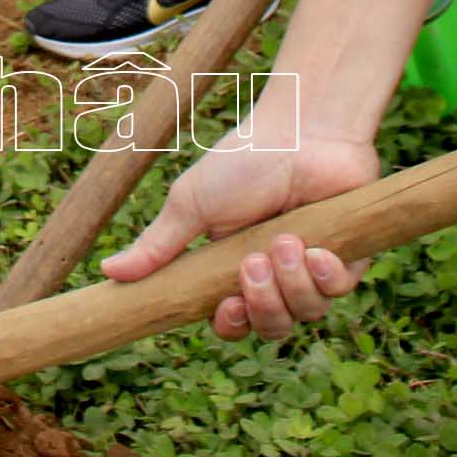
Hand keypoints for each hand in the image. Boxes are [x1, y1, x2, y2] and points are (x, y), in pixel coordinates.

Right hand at [102, 93, 380, 342]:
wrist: (301, 129)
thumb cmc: (244, 161)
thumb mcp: (191, 204)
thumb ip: (157, 245)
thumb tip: (107, 273)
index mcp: (233, 268)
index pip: (232, 320)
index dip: (231, 322)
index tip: (227, 307)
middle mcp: (274, 276)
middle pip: (270, 327)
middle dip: (262, 306)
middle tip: (253, 264)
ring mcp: (312, 268)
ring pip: (305, 314)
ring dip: (292, 283)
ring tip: (284, 240)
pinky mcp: (348, 258)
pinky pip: (339, 292)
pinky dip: (326, 276)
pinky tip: (317, 250)